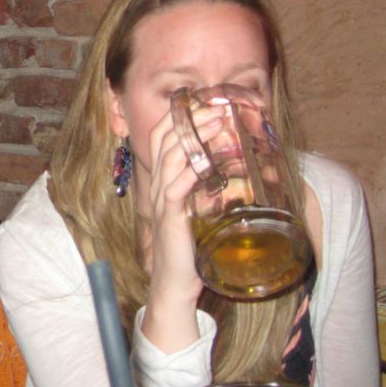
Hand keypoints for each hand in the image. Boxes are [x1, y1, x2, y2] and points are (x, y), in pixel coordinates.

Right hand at [140, 104, 223, 351]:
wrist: (174, 283)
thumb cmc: (188, 248)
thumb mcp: (194, 211)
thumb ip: (203, 190)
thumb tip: (229, 169)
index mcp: (161, 181)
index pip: (160, 138)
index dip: (178, 117)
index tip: (203, 103)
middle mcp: (156, 186)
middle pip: (165, 140)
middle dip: (191, 119)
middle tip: (217, 108)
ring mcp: (160, 201)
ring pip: (170, 158)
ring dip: (194, 137)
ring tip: (217, 123)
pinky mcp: (169, 218)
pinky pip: (174, 188)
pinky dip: (188, 171)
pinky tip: (202, 161)